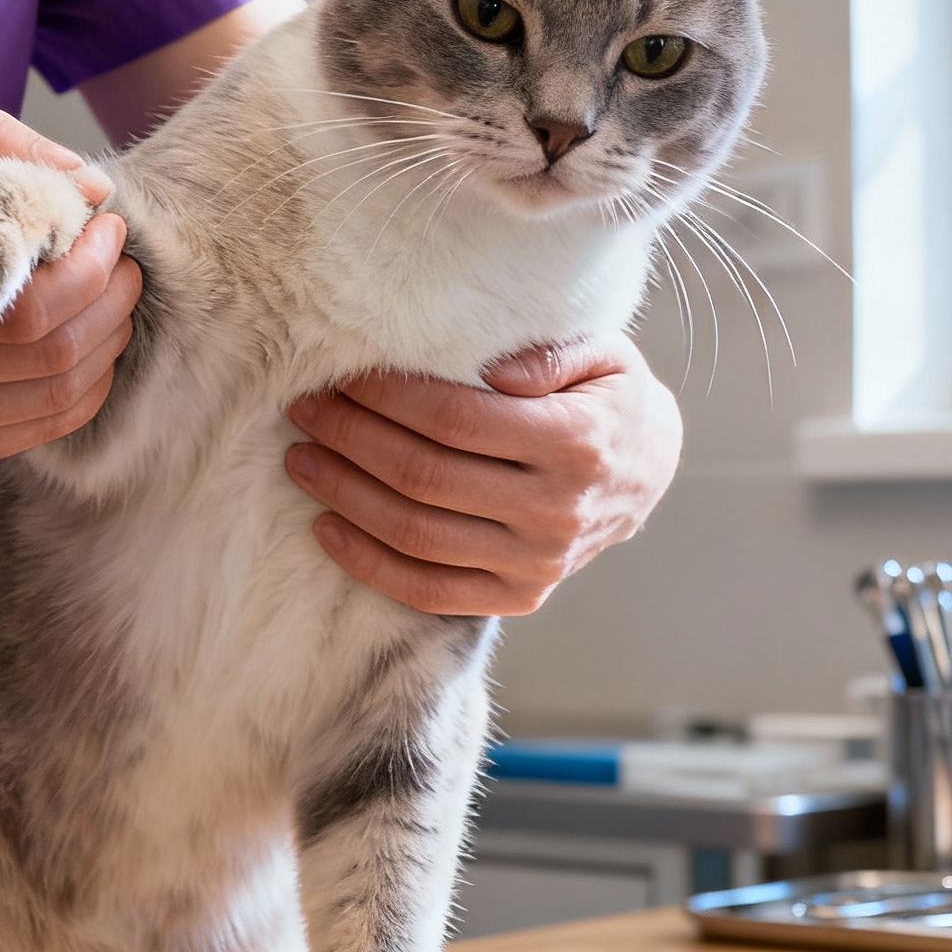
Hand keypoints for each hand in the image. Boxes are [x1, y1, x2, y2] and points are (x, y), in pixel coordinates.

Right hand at [0, 112, 139, 474]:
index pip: (28, 312)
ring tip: (112, 292)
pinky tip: (89, 341)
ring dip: (109, 341)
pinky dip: (87, 384)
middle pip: (56, 356)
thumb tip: (82, 176)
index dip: (88, 268)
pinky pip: (41, 429)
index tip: (105, 222)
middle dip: (111, 299)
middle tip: (122, 256)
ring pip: (60, 399)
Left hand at [284, 338, 681, 615]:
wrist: (649, 472)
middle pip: (425, 476)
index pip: (456, 419)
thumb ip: (550, 354)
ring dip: (345, 495)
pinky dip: (368, 563)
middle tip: (307, 407)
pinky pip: (428, 591)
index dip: (388, 396)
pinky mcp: (520, 597)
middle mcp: (556, 510)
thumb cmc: (609, 399)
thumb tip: (493, 370)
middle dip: (351, 438)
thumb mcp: (605, 355)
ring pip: (417, 534)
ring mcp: (536, 563)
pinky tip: (326, 526)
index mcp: (576, 441)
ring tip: (302, 458)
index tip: (343, 374)